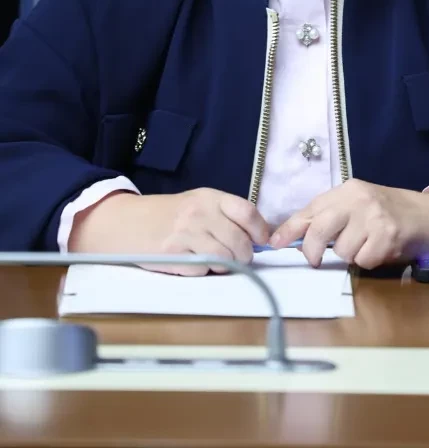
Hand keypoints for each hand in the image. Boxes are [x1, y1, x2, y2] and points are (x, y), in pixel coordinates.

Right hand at [68, 188, 269, 275]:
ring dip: (225, 266)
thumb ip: (224, 216)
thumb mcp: (197, 204)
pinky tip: (191, 263)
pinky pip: (202, 270)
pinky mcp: (172, 254)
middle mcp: (200, 213)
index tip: (261, 242)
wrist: (125, 222)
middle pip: (239, 242)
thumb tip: (257, 237)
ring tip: (215, 261)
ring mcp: (186, 233)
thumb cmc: (167, 215)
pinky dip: (202, 271)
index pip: (247, 212)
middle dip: (244, 256)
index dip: (260, 231)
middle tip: (238, 259)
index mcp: (210, 197)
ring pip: (225, 258)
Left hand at [269, 179, 428, 269]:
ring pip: (342, 250)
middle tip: (315, 261)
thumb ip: (331, 217)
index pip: (310, 209)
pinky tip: (381, 250)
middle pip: (319, 229)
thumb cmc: (391, 212)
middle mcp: (358, 198)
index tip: (274, 244)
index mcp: (347, 190)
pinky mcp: (388, 234)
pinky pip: (364, 260)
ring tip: (366, 246)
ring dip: (351, 256)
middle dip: (312, 250)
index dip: (289, 229)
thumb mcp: (358, 206)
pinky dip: (369, 261)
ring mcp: (374, 215)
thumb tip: (297, 237)